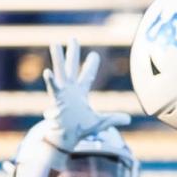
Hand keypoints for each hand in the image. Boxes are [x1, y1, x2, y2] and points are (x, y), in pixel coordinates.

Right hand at [41, 38, 130, 162]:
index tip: (95, 54)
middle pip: (72, 67)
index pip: (88, 76)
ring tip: (54, 44)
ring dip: (58, 58)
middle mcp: (71, 90)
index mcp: (80, 93)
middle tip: (73, 38)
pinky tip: (47, 71)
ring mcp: (63, 93)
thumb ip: (114, 119)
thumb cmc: (81, 129)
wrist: (67, 137)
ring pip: (60, 72)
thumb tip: (129, 119)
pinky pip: (53, 88)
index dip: (91, 65)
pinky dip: (50, 81)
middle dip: (73, 53)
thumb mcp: (101, 123)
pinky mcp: (57, 100)